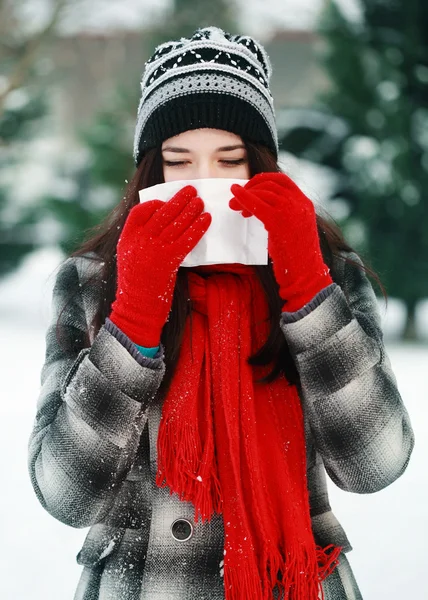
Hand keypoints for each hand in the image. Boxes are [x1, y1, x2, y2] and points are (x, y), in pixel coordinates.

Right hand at [110, 185, 211, 345]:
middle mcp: (139, 241)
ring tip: (201, 201)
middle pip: (162, 213)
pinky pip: (186, 239)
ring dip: (191, 210)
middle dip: (178, 200)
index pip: (140, 211)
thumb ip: (140, 241)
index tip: (166, 200)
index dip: (155, 203)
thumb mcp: (130, 258)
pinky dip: (198, 228)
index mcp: (127, 238)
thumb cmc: (136, 286)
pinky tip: (206, 219)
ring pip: (176, 224)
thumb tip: (159, 227)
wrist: (136, 309)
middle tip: (191, 190)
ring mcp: (154, 250)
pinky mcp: (168, 261)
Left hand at [229, 172, 332, 311]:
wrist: (306, 275)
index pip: (282, 180)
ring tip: (234, 207)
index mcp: (305, 204)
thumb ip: (284, 215)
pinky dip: (243, 199)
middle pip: (270, 184)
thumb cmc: (297, 258)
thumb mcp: (295, 229)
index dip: (262, 180)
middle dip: (250, 188)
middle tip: (236, 200)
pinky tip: (234, 200)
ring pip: (263, 192)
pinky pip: (256, 204)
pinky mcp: (279, 222)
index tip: (250, 188)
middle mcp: (300, 203)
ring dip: (244, 196)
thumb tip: (262, 208)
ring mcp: (291, 211)